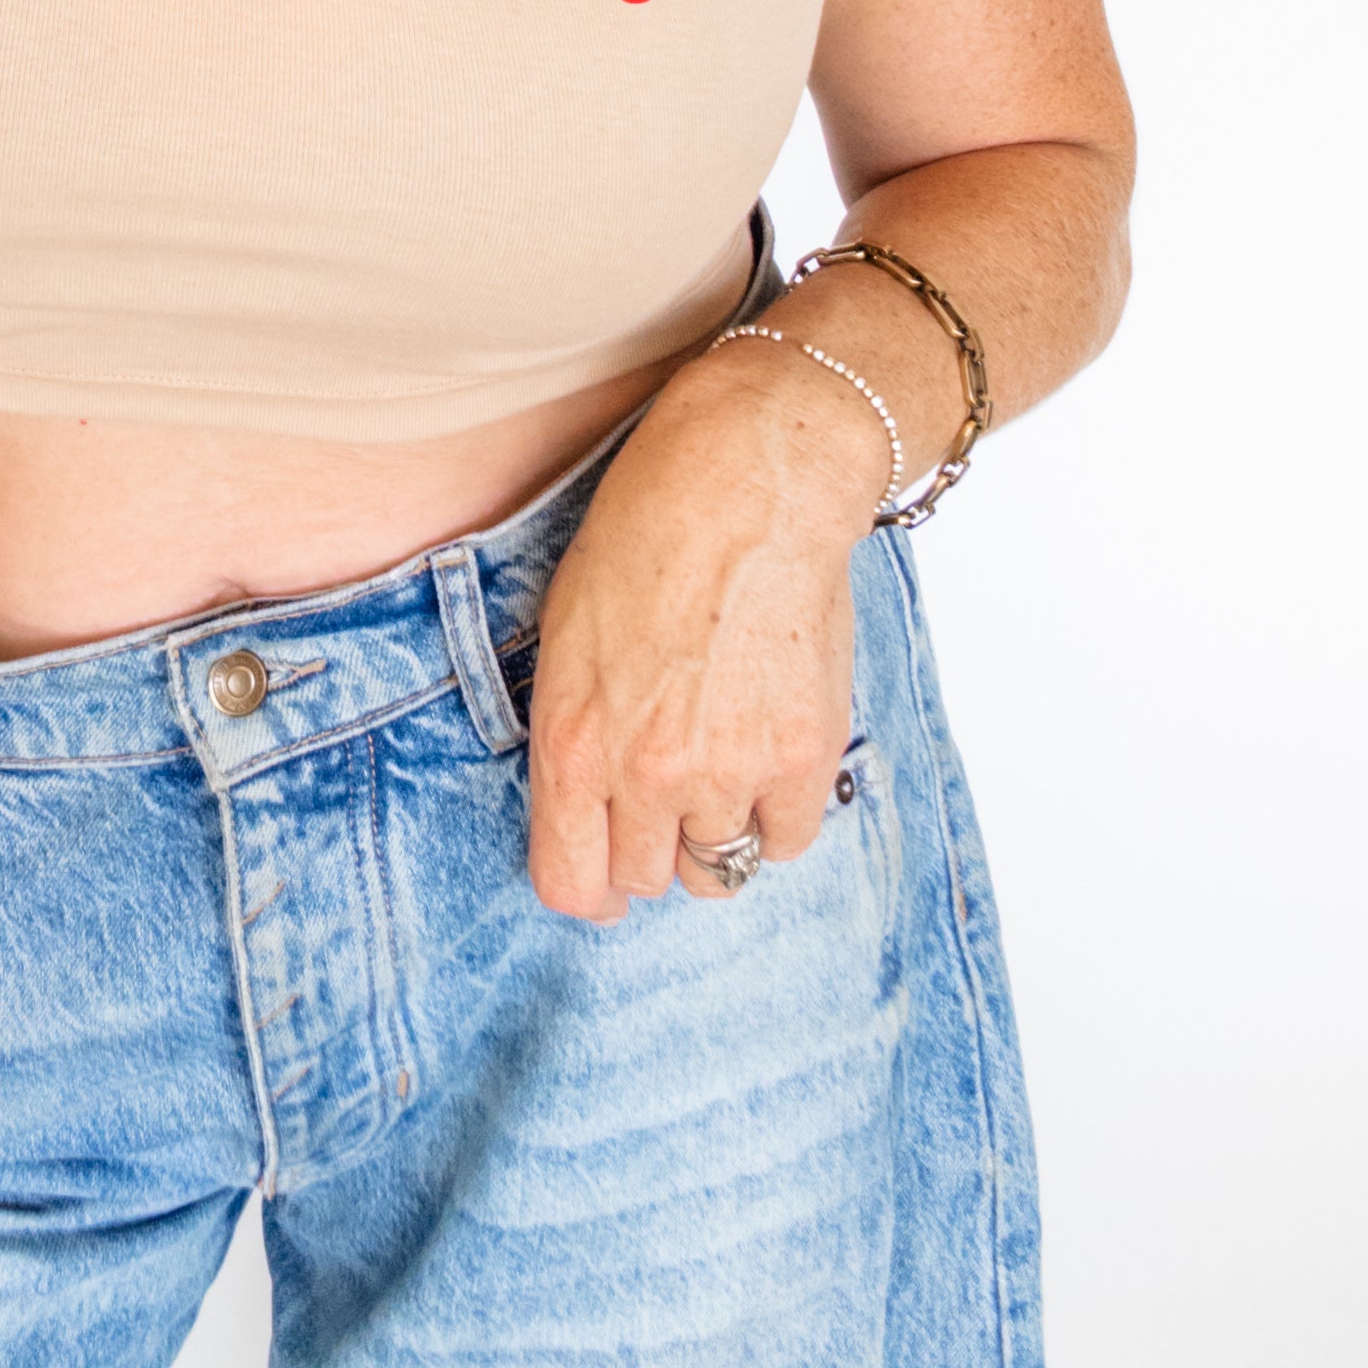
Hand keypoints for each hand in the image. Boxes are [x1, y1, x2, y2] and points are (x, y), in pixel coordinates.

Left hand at [524, 348, 883, 918]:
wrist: (745, 484)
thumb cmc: (645, 537)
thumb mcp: (564, 638)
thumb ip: (571, 737)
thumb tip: (586, 810)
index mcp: (573, 744)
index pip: (569, 883)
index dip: (588, 884)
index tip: (603, 870)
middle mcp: (646, 773)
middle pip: (646, 881)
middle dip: (650, 847)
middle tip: (667, 795)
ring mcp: (729, 771)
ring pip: (718, 869)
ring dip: (716, 831)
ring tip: (720, 762)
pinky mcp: (803, 758)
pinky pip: (787, 840)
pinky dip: (777, 814)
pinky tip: (767, 757)